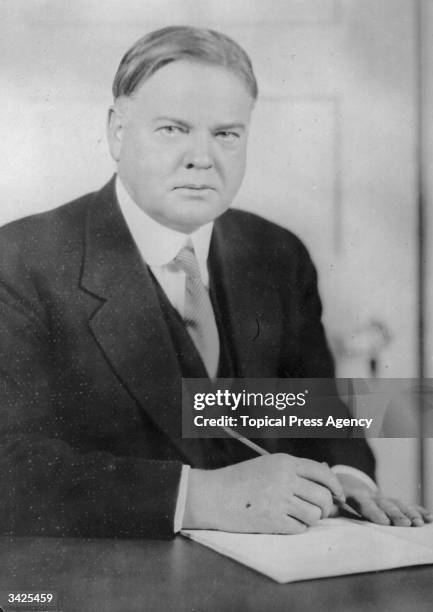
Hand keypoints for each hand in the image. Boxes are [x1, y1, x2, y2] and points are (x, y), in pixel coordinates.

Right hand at [183, 453, 343, 533]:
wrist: (213, 495)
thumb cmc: (239, 481)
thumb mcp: (267, 466)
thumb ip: (293, 472)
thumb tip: (325, 486)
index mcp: (284, 462)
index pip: (322, 473)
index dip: (335, 486)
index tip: (338, 496)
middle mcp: (285, 478)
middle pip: (323, 497)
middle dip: (325, 508)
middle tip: (319, 512)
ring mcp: (279, 499)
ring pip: (314, 515)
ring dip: (309, 519)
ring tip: (294, 515)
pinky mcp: (273, 520)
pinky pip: (300, 528)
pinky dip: (296, 528)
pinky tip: (282, 522)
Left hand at [336, 472, 432, 526]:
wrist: (345, 483)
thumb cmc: (336, 499)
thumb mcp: (330, 502)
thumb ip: (329, 508)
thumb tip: (325, 512)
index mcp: (354, 495)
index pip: (364, 503)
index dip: (374, 512)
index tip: (384, 522)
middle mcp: (371, 495)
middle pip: (385, 504)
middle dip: (396, 514)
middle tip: (406, 524)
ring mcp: (383, 498)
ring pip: (398, 503)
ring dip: (410, 513)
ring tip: (419, 523)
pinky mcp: (391, 501)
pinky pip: (406, 504)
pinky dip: (418, 510)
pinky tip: (428, 517)